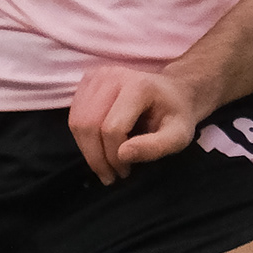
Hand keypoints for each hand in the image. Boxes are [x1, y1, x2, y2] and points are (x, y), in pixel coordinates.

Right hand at [68, 62, 206, 183]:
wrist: (174, 92)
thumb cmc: (176, 115)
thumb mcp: (178, 137)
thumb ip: (154, 148)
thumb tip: (122, 155)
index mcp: (137, 87)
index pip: (112, 128)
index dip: (114, 156)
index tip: (125, 172)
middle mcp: (112, 76)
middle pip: (89, 124)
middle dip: (96, 157)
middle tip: (109, 176)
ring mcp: (96, 76)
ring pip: (76, 122)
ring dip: (87, 150)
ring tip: (103, 165)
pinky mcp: (87, 81)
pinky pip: (74, 116)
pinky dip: (82, 138)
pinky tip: (98, 148)